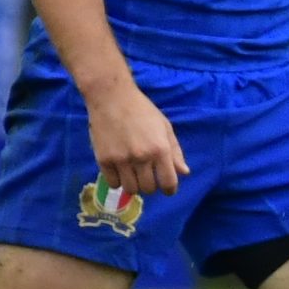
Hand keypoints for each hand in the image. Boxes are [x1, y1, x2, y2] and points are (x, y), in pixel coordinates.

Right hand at [85, 77, 188, 196]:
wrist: (111, 98)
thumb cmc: (143, 111)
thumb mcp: (165, 128)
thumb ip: (175, 152)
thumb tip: (184, 173)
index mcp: (160, 149)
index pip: (168, 182)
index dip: (170, 190)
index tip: (168, 190)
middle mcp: (142, 157)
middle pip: (148, 189)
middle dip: (151, 186)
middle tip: (148, 178)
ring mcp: (121, 160)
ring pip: (130, 189)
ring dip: (134, 186)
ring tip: (134, 176)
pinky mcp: (103, 160)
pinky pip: (112, 183)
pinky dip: (118, 181)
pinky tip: (120, 172)